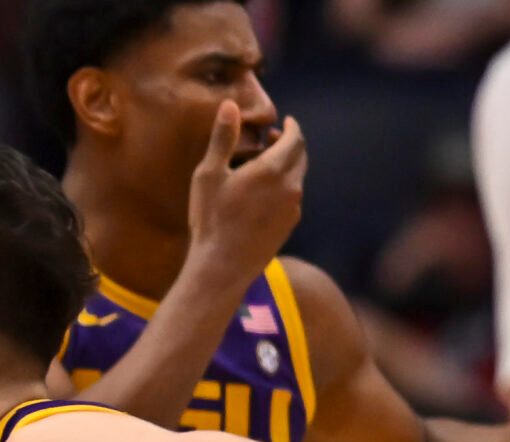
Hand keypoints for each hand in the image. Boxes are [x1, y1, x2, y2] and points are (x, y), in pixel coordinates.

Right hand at [188, 105, 304, 282]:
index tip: (285, 122)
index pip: (295, 138)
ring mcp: (293, 208)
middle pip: (301, 156)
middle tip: (273, 141)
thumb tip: (229, 105)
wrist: (222, 267)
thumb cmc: (211, 219)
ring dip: (287, 167)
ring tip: (266, 168)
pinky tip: (264, 196)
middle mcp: (290, 186)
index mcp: (273, 169)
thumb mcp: (209, 175)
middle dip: (290, 144)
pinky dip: (284, 188)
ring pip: (297, 178)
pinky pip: (292, 199)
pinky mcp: (289, 226)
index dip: (291, 128)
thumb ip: (223, 139)